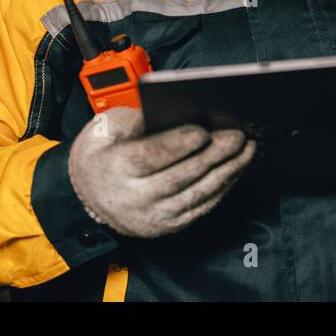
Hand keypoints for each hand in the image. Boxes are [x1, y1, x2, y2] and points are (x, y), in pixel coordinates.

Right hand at [67, 106, 256, 237]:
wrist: (88, 194)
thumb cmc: (102, 153)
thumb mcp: (107, 127)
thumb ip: (139, 118)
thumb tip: (179, 109)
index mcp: (115, 169)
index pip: (151, 157)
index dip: (179, 144)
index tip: (203, 130)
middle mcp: (134, 199)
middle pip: (182, 176)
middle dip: (214, 154)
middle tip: (237, 135)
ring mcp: (153, 217)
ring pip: (198, 194)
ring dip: (228, 171)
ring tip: (247, 150)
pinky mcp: (169, 225)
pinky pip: (202, 206)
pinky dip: (223, 187)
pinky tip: (237, 169)